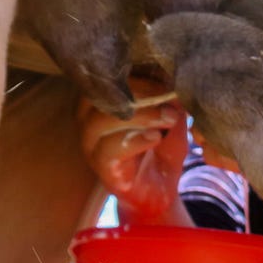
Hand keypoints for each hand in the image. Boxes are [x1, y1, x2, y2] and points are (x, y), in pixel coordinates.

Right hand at [78, 79, 191, 224]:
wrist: (160, 189)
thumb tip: (174, 72)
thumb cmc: (162, 147)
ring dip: (141, 116)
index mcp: (103, 98)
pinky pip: (109, 149)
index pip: (111, 75)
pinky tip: (155, 138)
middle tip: (170, 100)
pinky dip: (135, 140)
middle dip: (141, 93)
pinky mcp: (100, 166)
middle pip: (104, 94)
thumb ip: (169, 94)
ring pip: (103, 120)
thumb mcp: (171, 114)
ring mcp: (91, 142)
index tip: (167, 79)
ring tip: (168, 119)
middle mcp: (89, 117)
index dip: (139, 74)